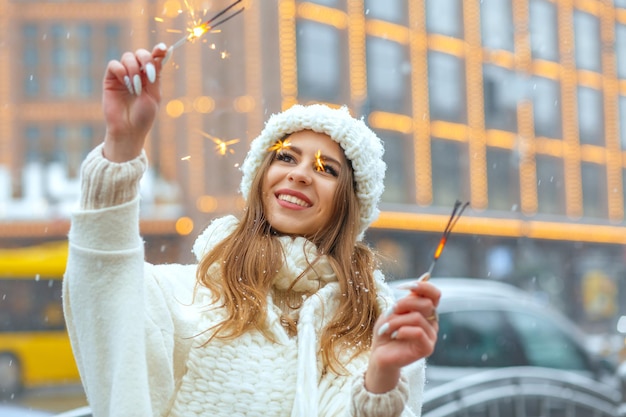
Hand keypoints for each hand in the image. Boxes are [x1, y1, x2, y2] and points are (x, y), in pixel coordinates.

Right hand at [102, 44, 171, 161]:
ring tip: (136, 88)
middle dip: (146, 60)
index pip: (154, 58)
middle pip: (140, 53)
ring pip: (128, 57)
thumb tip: (161, 55)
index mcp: (150, 77)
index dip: (159, 51)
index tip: (163, 49)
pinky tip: (126, 84)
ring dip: (134, 70)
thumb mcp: (154, 95)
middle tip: (148, 74)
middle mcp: (137, 73)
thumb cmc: (144, 116)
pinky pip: (114, 65)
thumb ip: (156, 75)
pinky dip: (121, 71)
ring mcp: (123, 75)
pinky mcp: (110, 79)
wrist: (129, 129)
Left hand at [365, 277, 440, 392]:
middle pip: (426, 303)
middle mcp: (432, 321)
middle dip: (404, 304)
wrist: (379, 353)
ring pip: (417, 318)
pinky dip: (402, 331)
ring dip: (397, 321)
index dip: (422, 286)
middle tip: (390, 311)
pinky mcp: (428, 348)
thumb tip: (426, 277)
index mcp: (425, 310)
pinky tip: (395, 336)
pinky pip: (418, 332)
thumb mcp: (393, 310)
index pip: (434, 293)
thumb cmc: (386, 331)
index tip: (403, 287)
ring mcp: (431, 335)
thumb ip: (409, 297)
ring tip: (386, 328)